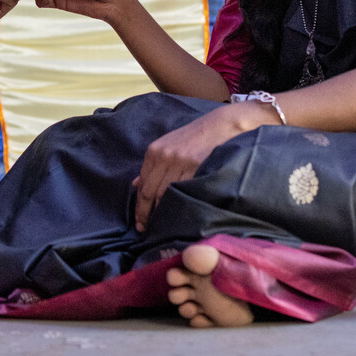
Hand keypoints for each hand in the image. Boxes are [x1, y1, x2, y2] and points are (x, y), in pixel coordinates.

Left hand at [132, 104, 265, 230]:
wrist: (219, 125)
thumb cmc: (193, 137)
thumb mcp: (167, 146)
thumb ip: (152, 165)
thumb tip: (136, 184)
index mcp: (154, 152)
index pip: (142, 185)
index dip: (139, 206)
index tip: (139, 222)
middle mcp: (163, 157)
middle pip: (149, 192)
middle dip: (146, 213)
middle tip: (145, 229)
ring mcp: (179, 162)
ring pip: (165, 194)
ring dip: (162, 212)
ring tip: (161, 226)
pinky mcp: (195, 166)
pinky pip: (183, 190)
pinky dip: (179, 203)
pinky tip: (178, 214)